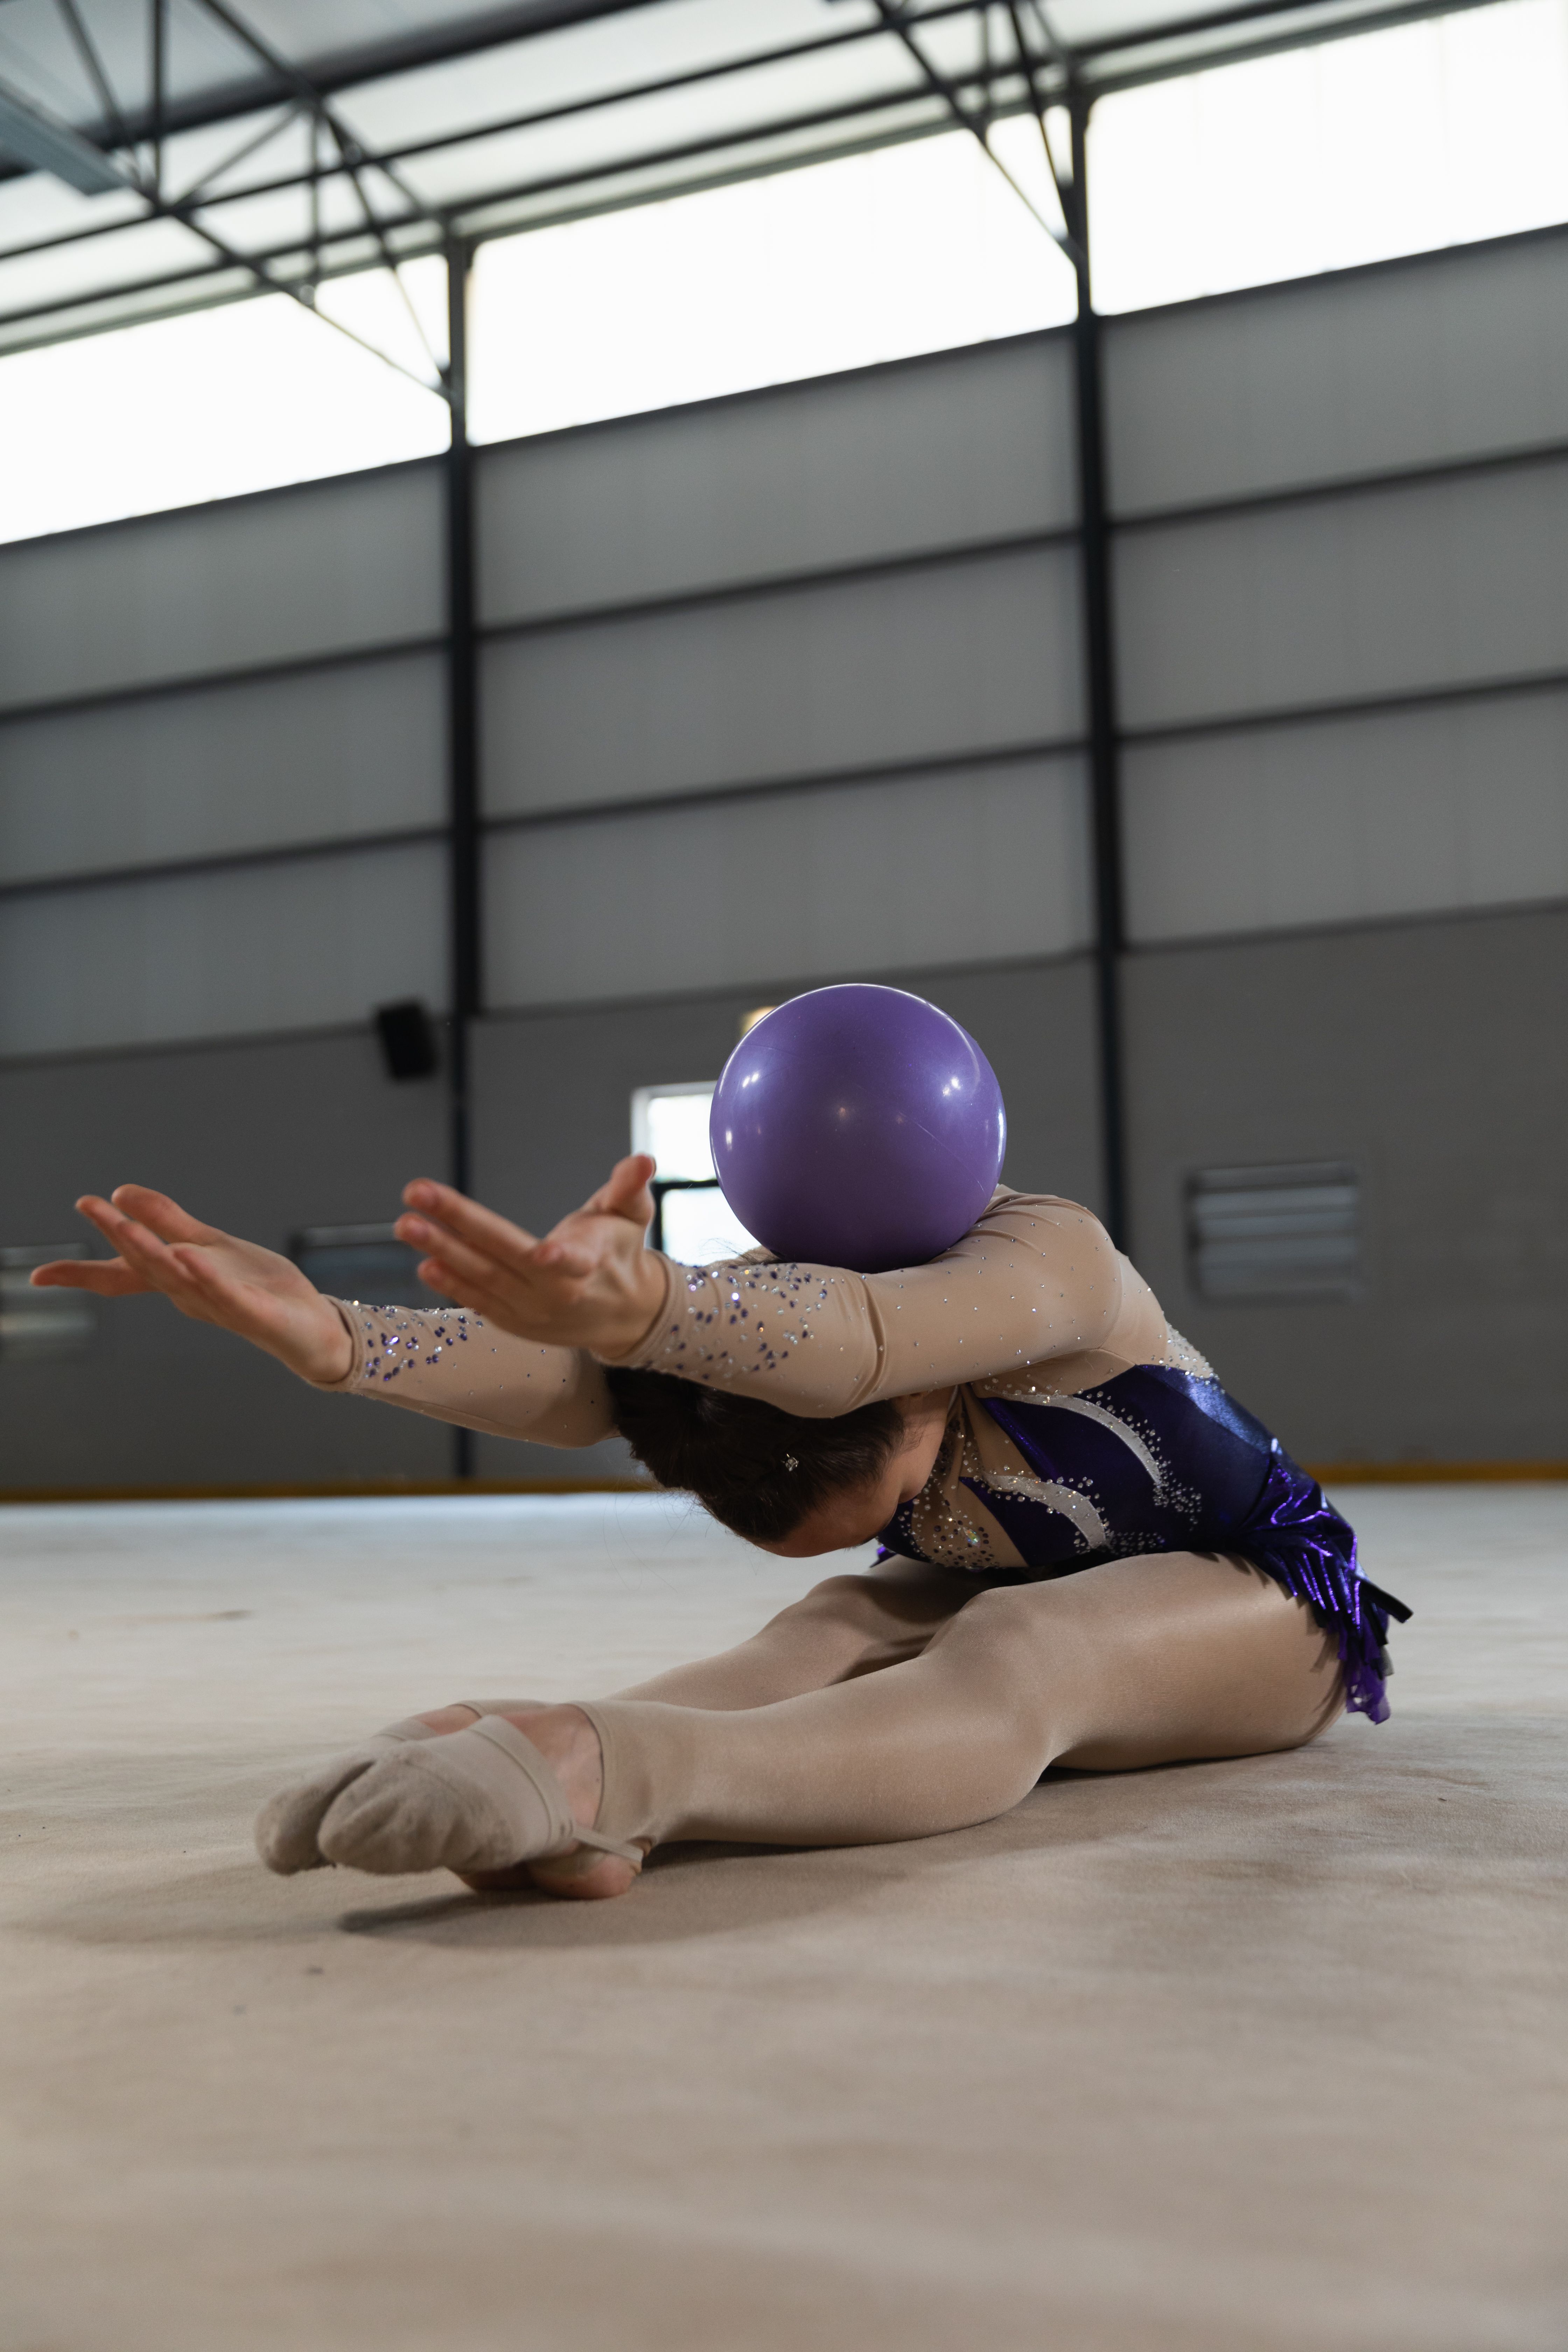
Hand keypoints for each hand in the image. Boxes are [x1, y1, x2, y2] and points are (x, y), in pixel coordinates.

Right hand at [29, 1186, 352, 1384]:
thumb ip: (168, 1220)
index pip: (122, 1274)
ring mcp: (221, 1305)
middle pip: (146, 1264)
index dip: (81, 1273)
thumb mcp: (208, 1244)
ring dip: (151, 1250)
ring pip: (179, 1277)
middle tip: (90, 1206)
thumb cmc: (257, 1287)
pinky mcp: (255, 1313)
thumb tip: (120, 1191)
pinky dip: (208, 1278)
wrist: (311, 1328)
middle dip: (118, 1234)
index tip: (37, 1276)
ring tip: (124, 1223)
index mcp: (176, 1279)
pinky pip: (227, 1295)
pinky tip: (190, 1257)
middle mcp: (190, 1295)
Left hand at [394, 1155, 665, 1358]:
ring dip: (441, 1251)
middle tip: (415, 1196)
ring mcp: (533, 1312)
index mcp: (590, 1264)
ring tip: (406, 1224)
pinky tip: (424, 1262)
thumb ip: (629, 1187)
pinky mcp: (516, 1323)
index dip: (561, 1257)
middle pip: (504, 1258)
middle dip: (457, 1226)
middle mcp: (558, 1293)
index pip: (574, 1260)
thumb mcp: (631, 1217)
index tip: (545, 1252)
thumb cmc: (621, 1253)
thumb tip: (644, 1159)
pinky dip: (452, 1285)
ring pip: (483, 1280)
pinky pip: (480, 1302)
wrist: (622, 1316)